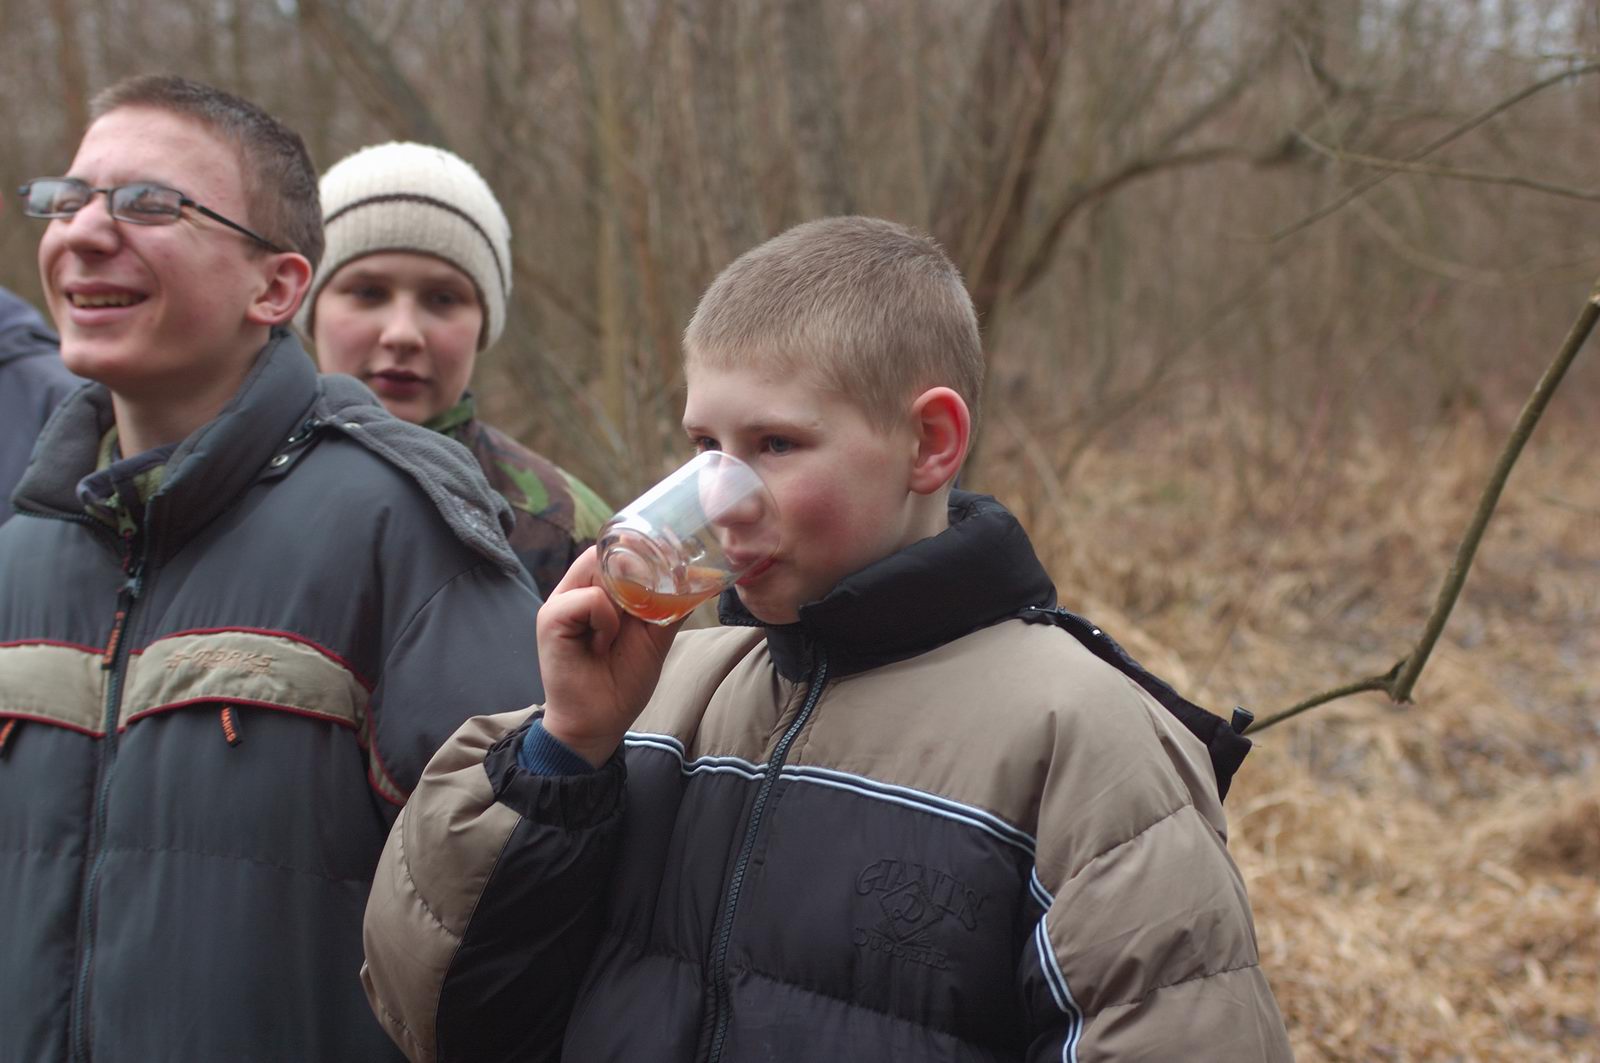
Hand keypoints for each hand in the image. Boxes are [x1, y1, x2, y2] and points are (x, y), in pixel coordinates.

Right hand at [535, 547, 683, 766]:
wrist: (598, 723)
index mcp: (596, 590)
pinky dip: (606, 621)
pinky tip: (602, 646)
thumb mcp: (655, 637)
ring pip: (601, 570)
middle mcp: (575, 590)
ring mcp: (560, 602)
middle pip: (608, 552)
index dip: (641, 554)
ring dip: (623, 601)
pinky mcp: (551, 618)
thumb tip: (698, 580)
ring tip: (616, 638)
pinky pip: (591, 599)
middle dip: (636, 576)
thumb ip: (668, 606)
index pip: (615, 550)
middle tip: (642, 614)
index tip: (665, 573)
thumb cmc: (623, 681)